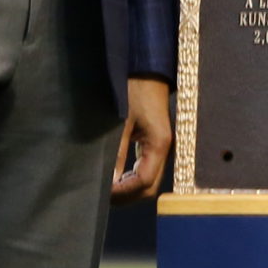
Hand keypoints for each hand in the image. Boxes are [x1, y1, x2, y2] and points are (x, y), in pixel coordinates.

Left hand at [112, 77, 172, 204]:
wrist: (147, 71)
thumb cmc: (135, 90)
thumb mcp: (121, 122)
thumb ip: (116, 152)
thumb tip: (109, 180)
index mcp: (160, 144)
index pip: (144, 181)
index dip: (124, 192)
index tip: (104, 193)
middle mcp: (165, 150)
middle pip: (149, 187)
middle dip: (127, 195)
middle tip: (103, 195)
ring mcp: (161, 148)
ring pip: (149, 180)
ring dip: (129, 189)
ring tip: (107, 188)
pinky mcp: (155, 144)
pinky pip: (147, 169)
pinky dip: (132, 178)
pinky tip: (117, 177)